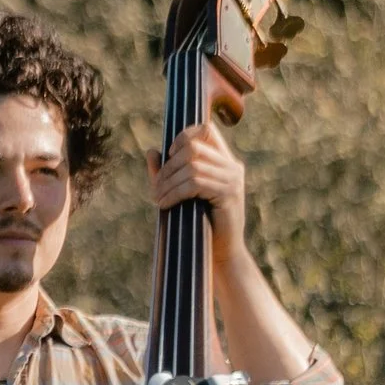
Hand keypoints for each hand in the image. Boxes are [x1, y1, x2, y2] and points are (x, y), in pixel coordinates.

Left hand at [149, 122, 246, 258]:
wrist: (219, 254)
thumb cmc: (197, 224)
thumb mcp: (179, 193)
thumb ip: (166, 173)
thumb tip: (152, 150)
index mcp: (224, 161)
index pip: (206, 130)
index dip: (183, 137)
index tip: (169, 157)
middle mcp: (232, 166)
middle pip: (193, 147)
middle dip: (168, 167)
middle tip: (155, 188)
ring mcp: (233, 180)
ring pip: (192, 167)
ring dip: (167, 183)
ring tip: (156, 199)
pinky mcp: (229, 194)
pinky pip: (195, 184)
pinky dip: (174, 193)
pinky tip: (163, 205)